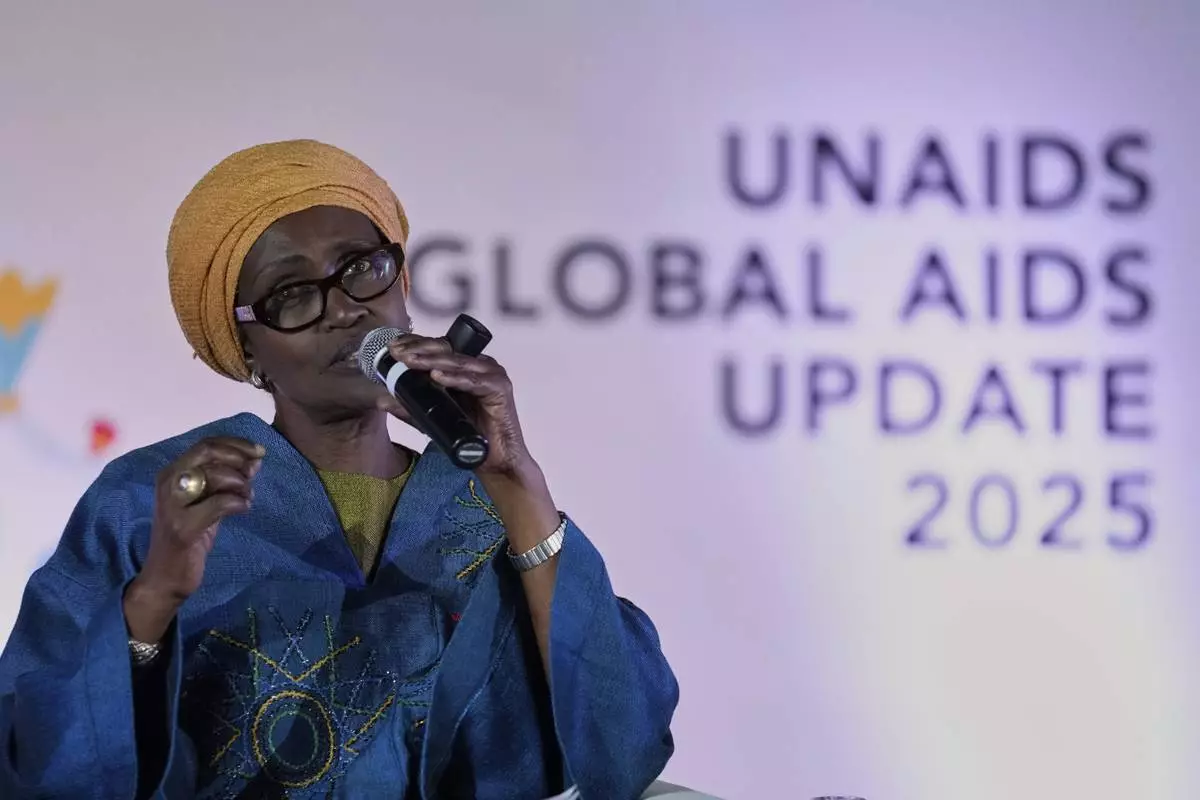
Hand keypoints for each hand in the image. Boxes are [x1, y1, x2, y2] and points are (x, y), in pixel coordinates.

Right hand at [125, 437, 262, 641]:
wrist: (166, 578)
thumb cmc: (189, 538)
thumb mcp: (209, 502)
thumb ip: (227, 481)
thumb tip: (255, 460)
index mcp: (172, 473)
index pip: (206, 444)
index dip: (236, 444)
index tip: (259, 451)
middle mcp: (168, 482)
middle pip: (208, 452)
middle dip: (239, 456)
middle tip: (256, 469)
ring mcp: (172, 505)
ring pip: (216, 476)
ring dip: (242, 484)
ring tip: (247, 498)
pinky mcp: (183, 527)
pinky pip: (220, 503)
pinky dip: (239, 503)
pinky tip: (244, 509)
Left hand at [377, 334, 531, 474]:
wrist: (494, 462)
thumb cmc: (468, 437)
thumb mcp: (432, 419)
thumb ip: (410, 407)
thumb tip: (381, 400)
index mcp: (465, 367)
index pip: (438, 347)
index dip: (415, 343)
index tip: (393, 347)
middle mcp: (479, 366)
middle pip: (447, 349)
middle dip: (419, 349)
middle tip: (397, 353)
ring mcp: (491, 375)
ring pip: (457, 362)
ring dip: (431, 360)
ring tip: (409, 361)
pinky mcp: (500, 388)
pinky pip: (474, 381)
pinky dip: (454, 377)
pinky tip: (436, 376)